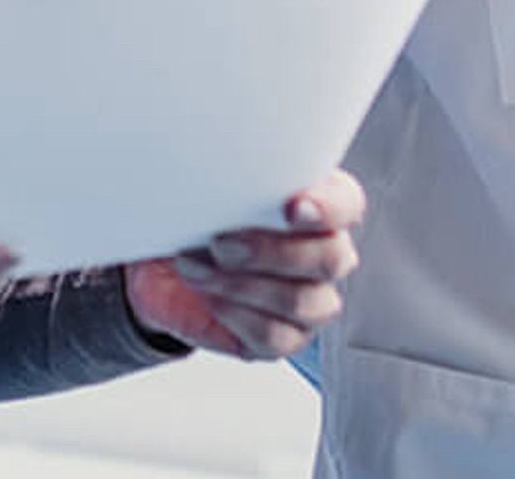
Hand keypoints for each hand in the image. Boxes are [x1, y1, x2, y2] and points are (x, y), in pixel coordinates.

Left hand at [122, 168, 364, 360]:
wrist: (167, 261)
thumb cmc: (201, 216)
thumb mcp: (214, 187)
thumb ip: (236, 179)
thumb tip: (229, 175)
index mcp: (319, 206)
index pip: (347, 205)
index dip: (328, 208)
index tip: (291, 207)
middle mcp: (325, 255)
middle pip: (331, 259)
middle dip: (272, 252)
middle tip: (220, 243)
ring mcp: (310, 301)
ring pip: (303, 302)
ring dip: (241, 284)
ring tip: (194, 266)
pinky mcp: (284, 338)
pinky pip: (276, 337)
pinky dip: (235, 314)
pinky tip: (208, 295)